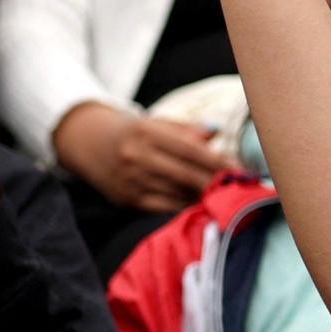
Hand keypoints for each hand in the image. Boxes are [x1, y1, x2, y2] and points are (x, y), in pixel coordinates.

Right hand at [53, 101, 233, 214]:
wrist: (90, 144)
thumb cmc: (135, 132)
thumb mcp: (157, 123)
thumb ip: (187, 130)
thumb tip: (216, 133)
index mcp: (147, 131)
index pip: (191, 149)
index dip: (218, 161)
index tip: (240, 169)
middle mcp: (136, 156)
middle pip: (186, 175)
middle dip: (216, 183)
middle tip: (240, 188)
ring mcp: (130, 180)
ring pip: (177, 194)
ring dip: (203, 197)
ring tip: (226, 197)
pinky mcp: (127, 200)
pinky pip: (164, 208)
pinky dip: (184, 207)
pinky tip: (200, 205)